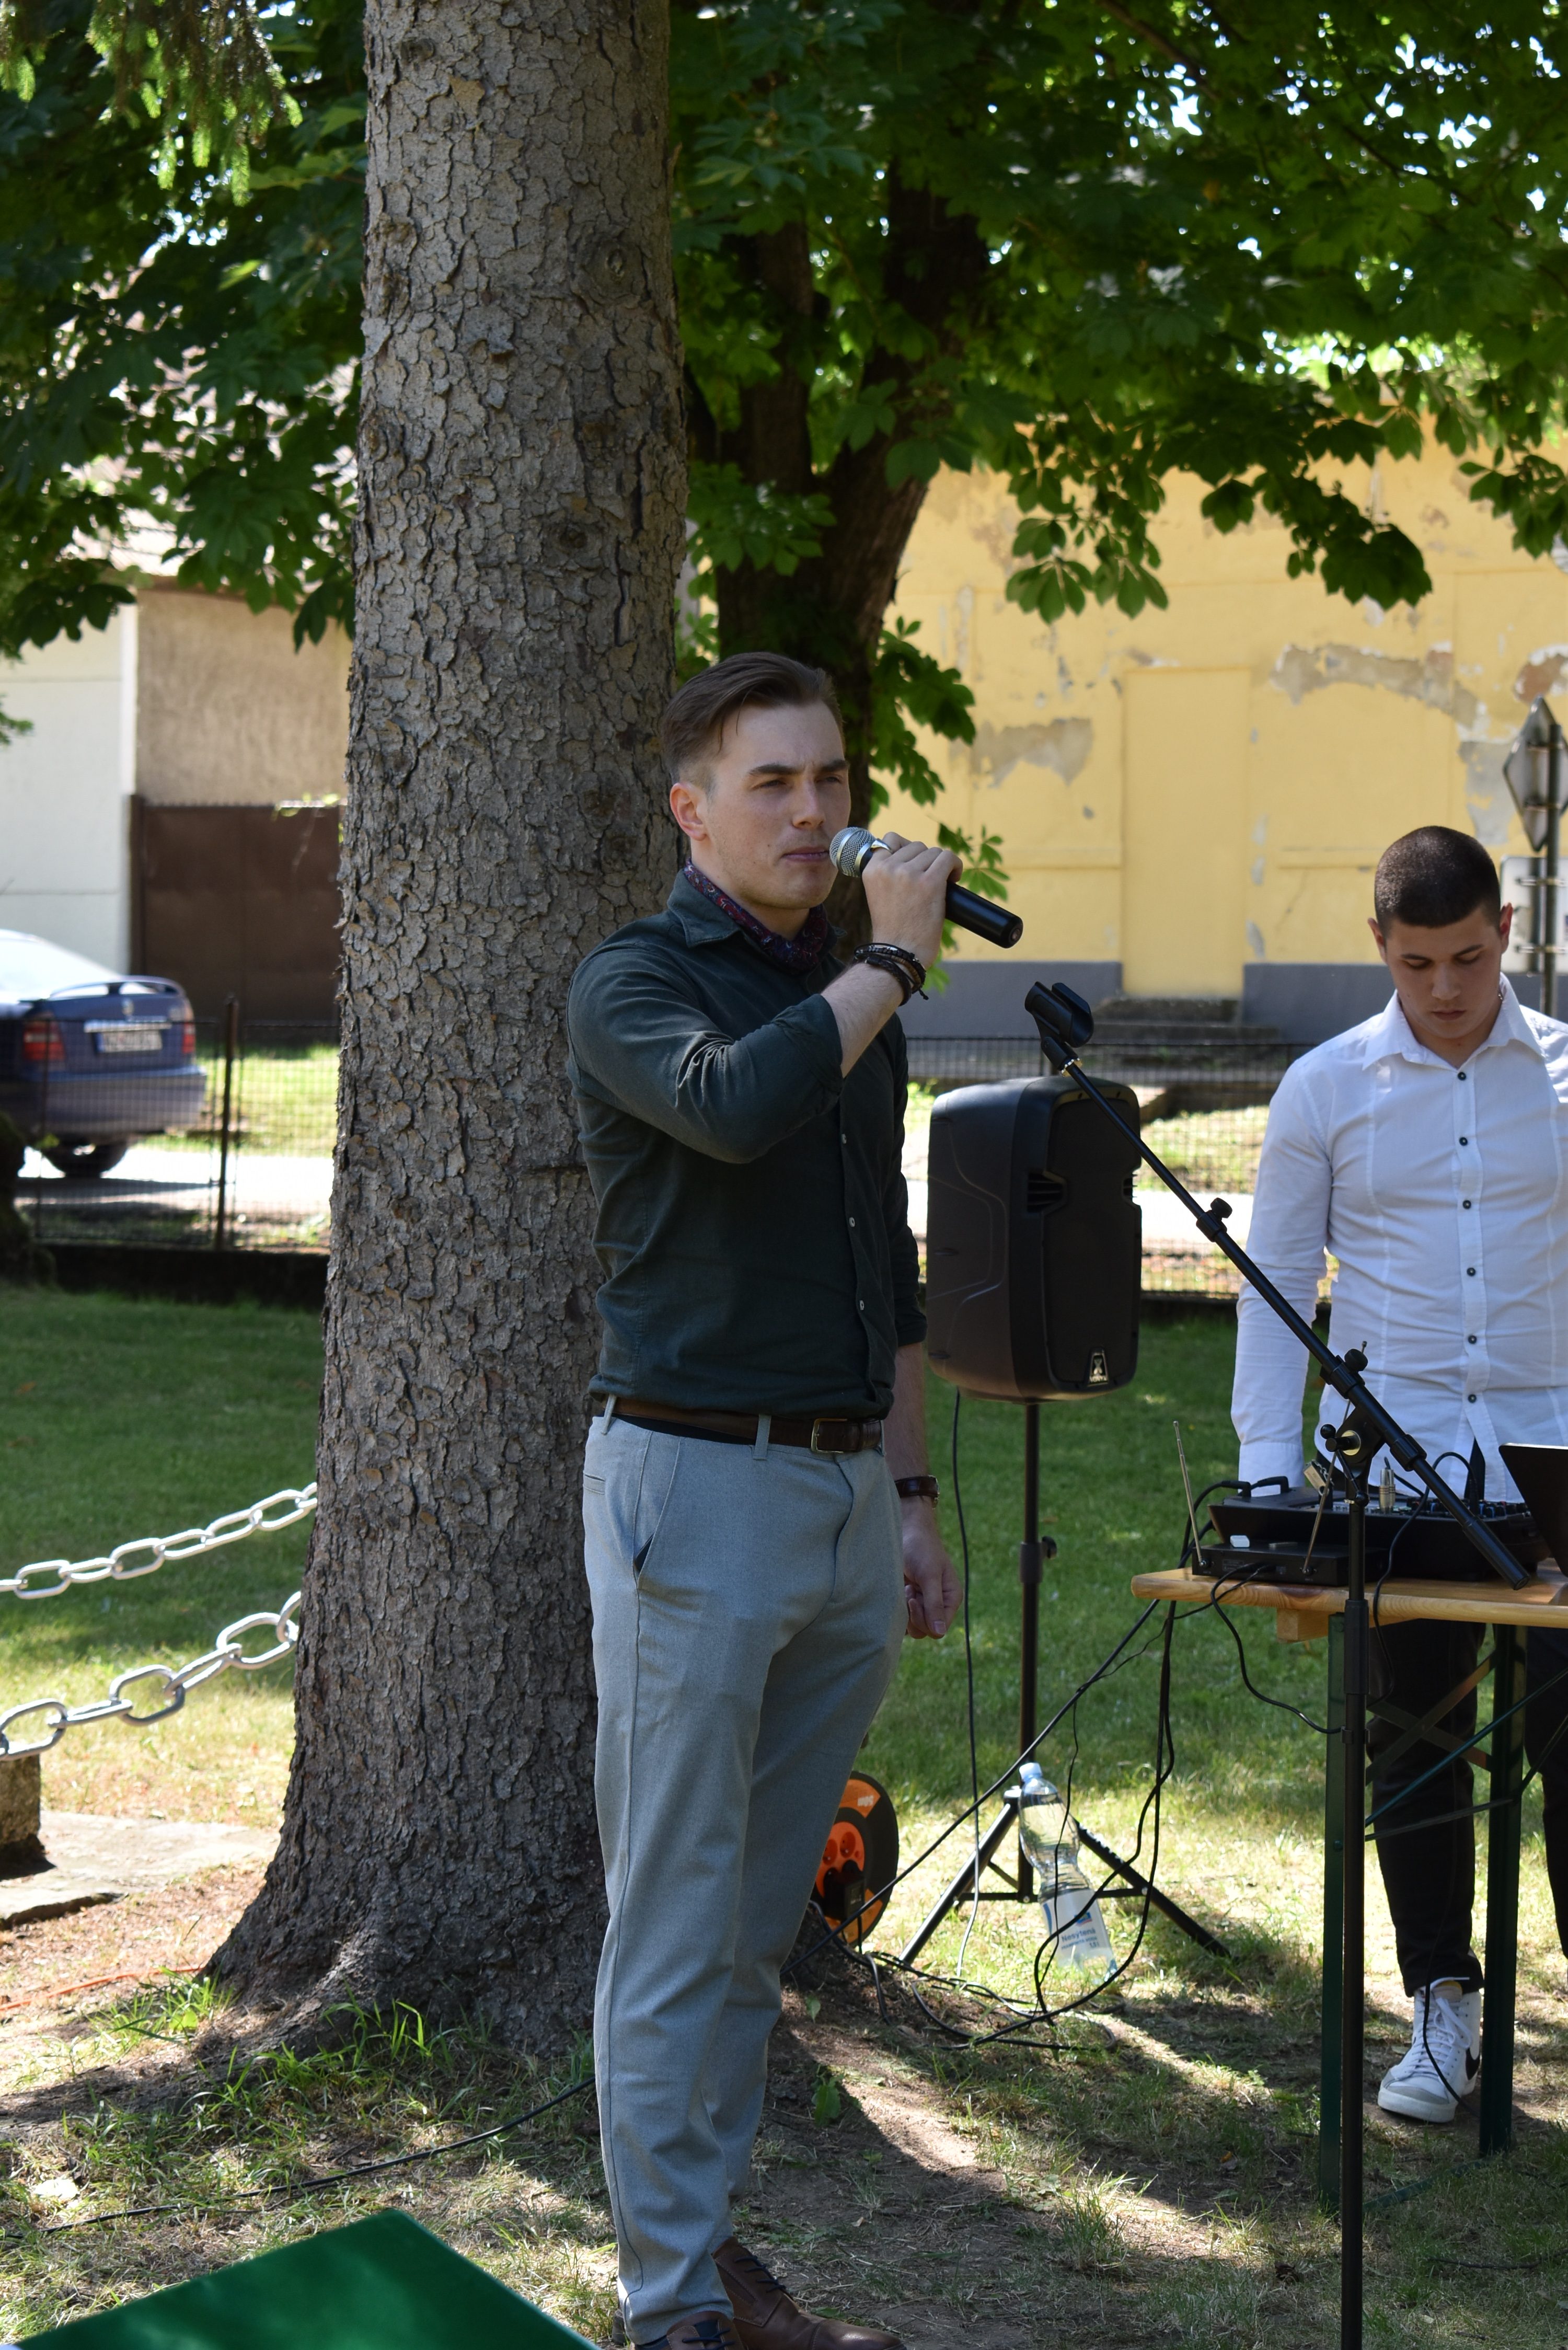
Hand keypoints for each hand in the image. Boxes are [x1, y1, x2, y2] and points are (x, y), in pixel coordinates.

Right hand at [861, 832, 959, 972]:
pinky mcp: (930, 883)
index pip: (891, 839)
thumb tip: (913, 852)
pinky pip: (948, 858)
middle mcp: (888, 867)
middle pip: (917, 846)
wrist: (898, 954)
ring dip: (940, 866)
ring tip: (941, 884)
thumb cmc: (892, 930)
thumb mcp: (879, 894)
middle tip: (929, 881)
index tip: (915, 866)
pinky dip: (955, 866)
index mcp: (871, 869)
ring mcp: (908, 874)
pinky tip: (955, 878)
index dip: (907, 850)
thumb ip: (889, 872)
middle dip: (925, 862)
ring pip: (933, 852)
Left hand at [901, 1503, 958, 1638]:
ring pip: (913, 1627)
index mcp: (951, 1599)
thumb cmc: (921, 1549)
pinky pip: (903, 1618)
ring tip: (905, 1588)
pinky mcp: (909, 1600)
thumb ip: (934, 1603)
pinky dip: (898, 1608)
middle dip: (913, 1615)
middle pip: (925, 1631)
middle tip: (908, 1591)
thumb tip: (940, 1633)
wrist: (906, 1531)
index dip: (924, 1619)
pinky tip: (899, 1589)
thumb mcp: (929, 1575)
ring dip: (905, 1611)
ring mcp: (923, 1604)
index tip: (912, 1599)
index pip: (939, 1629)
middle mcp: (939, 1605)